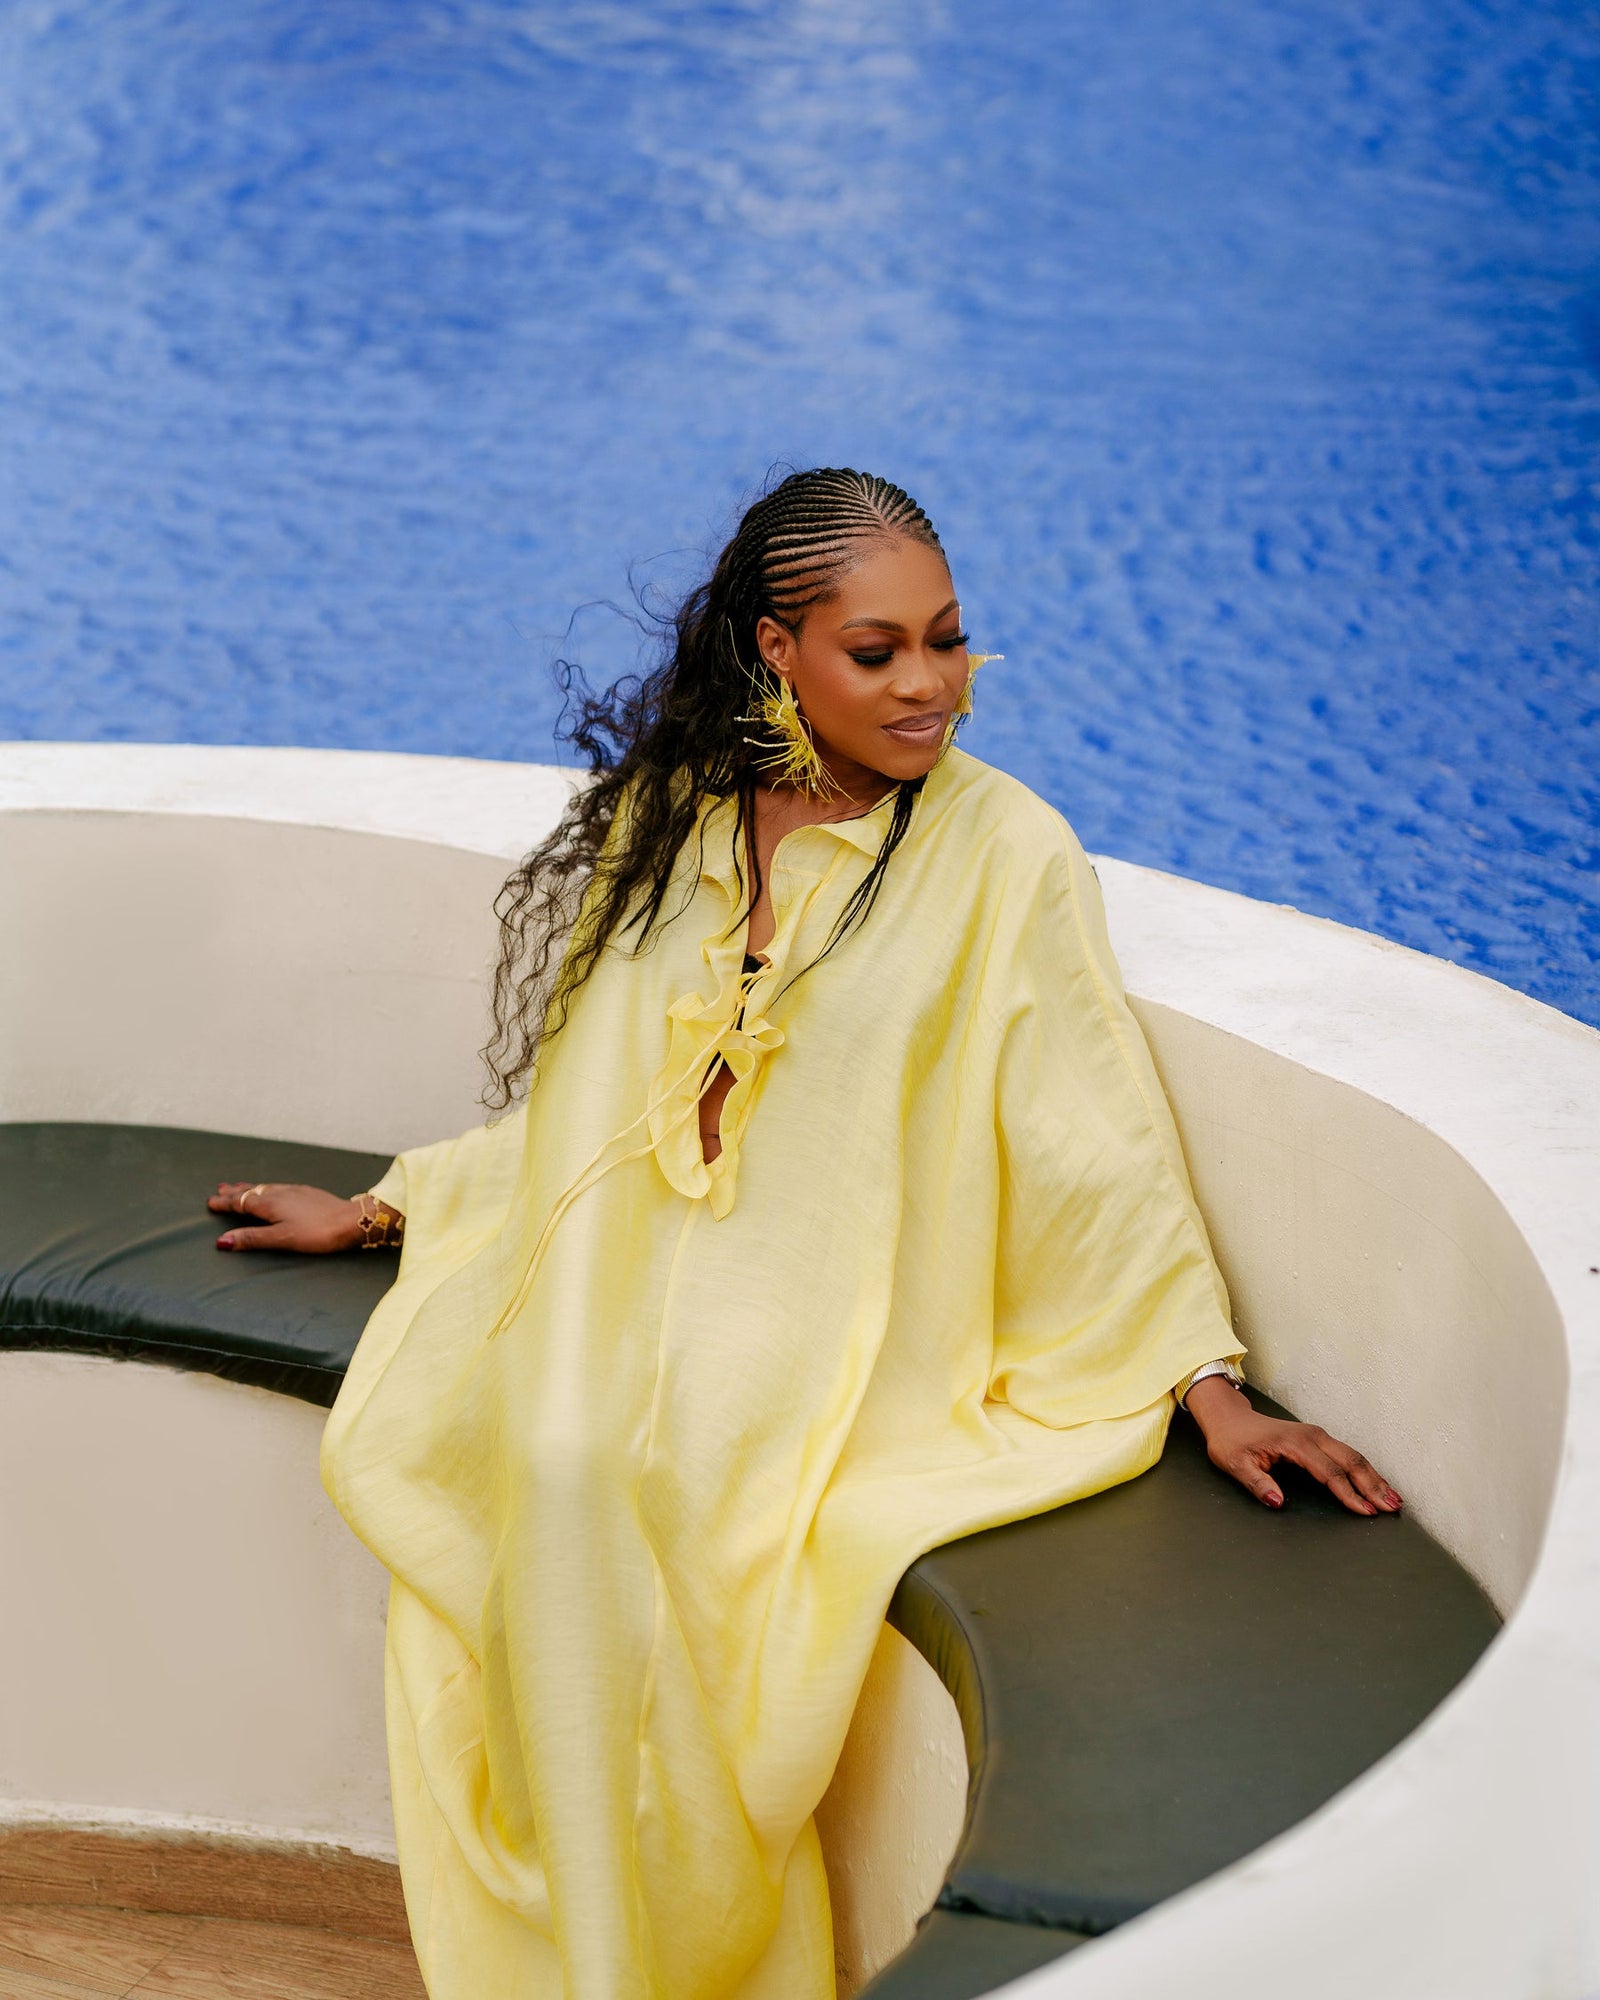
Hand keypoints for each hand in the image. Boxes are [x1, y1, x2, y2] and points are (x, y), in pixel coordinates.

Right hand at [209, 1181, 366, 1253]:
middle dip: (235, 1192)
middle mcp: (280, 1193)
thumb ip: (252, 1238)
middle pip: (252, 1191)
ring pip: (266, 1187)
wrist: (350, 1220)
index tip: (211, 1201)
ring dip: (250, 1187)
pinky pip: (279, 1187)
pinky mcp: (307, 1192)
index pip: (241, 1202)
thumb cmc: (317, 1232)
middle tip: (220, 1189)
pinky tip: (273, 1190)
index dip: (225, 1202)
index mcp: (270, 1204)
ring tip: (239, 1186)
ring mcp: (295, 1191)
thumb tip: (222, 1240)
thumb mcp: (282, 1238)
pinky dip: (267, 1188)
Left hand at [1184, 1376, 1401, 1516]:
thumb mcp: (1236, 1464)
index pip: (1329, 1473)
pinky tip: (1377, 1483)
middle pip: (1350, 1462)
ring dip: (1375, 1478)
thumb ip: (1257, 1483)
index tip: (1365, 1512)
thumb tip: (1277, 1502)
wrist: (1228, 1418)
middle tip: (1392, 1508)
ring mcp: (1317, 1436)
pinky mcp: (1318, 1439)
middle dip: (1373, 1486)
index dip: (1349, 1494)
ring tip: (1394, 1499)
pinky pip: (1347, 1454)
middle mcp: (1312, 1436)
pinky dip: (1365, 1469)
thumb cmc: (1232, 1441)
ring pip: (1353, 1456)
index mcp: (1295, 1444)